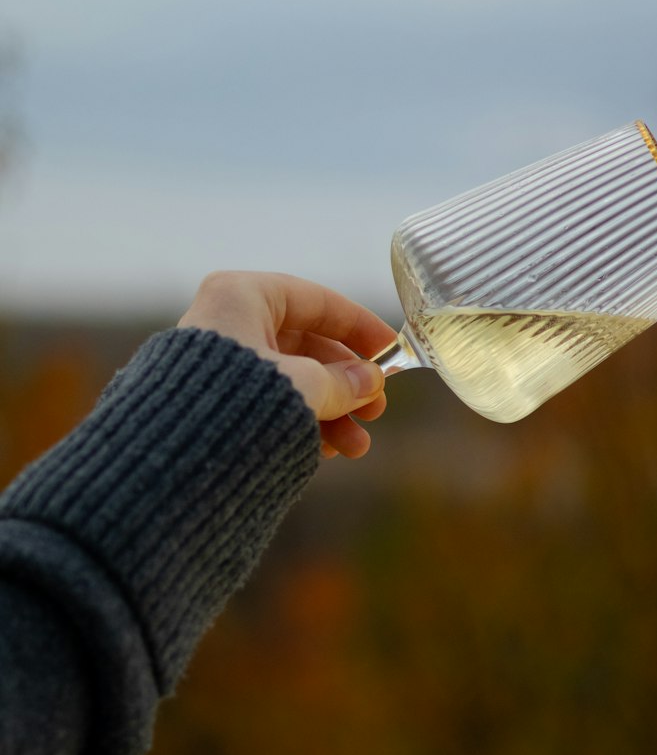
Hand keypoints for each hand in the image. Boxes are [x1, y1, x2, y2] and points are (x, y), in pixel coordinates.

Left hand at [177, 271, 394, 459]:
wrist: (165, 459)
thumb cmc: (234, 404)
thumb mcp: (304, 387)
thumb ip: (343, 382)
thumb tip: (371, 381)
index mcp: (243, 295)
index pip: (317, 301)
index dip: (360, 327)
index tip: (393, 352)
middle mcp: (229, 321)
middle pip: (307, 345)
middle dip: (346, 383)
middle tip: (375, 411)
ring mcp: (219, 362)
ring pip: (291, 379)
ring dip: (330, 411)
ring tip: (355, 447)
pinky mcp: (211, 399)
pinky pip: (269, 402)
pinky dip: (300, 421)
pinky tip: (326, 450)